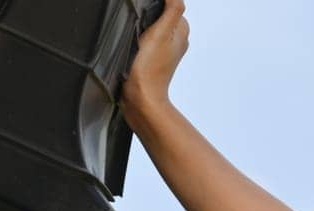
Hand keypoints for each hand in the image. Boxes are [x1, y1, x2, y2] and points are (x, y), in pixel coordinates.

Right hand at [121, 0, 189, 125]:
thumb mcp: (162, 33)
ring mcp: (164, 51)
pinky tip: (132, 44)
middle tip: (140, 24)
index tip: (147, 12)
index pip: (173, 6)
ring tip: (136, 35)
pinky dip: (139, 37)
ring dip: (143, 26)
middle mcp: (176, 42)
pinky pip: (146, 40)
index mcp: (181, 33)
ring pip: (154, 27)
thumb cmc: (150, 69)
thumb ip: (172, 10)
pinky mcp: (151, 59)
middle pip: (163, 15)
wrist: (140, 97)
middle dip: (151, 14)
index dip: (160, 3)